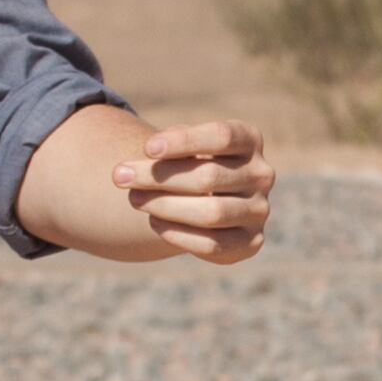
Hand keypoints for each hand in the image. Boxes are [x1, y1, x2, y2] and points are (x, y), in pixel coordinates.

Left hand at [113, 117, 272, 262]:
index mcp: (250, 140)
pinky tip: (153, 221)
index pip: (221, 136)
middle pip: (209, 177)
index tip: (147, 148)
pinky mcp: (251, 241)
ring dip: (165, 206)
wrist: (209, 196)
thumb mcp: (181, 146)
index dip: (184, 141)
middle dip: (158, 177)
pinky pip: (212, 243)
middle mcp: (262, 174)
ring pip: (211, 213)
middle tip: (119, 176)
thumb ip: (167, 148)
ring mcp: (259, 210)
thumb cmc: (189, 162)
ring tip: (133, 199)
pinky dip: (178, 233)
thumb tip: (143, 161)